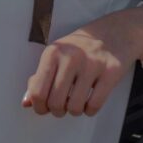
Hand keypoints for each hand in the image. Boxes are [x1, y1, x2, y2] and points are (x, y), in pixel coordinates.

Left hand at [22, 8, 142, 117]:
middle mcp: (71, 57)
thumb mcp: (57, 55)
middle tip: (63, 106)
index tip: (45, 108)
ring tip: (77, 102)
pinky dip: (90, 110)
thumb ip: (40, 78)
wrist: (116, 31)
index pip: (37, 91)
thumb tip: (26, 103)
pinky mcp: (111, 71)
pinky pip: (94, 105)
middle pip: (55, 102)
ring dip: (75, 111)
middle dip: (58, 111)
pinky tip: (90, 101)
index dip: (39, 107)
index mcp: (53, 53)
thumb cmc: (81, 47)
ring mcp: (92, 64)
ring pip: (75, 107)